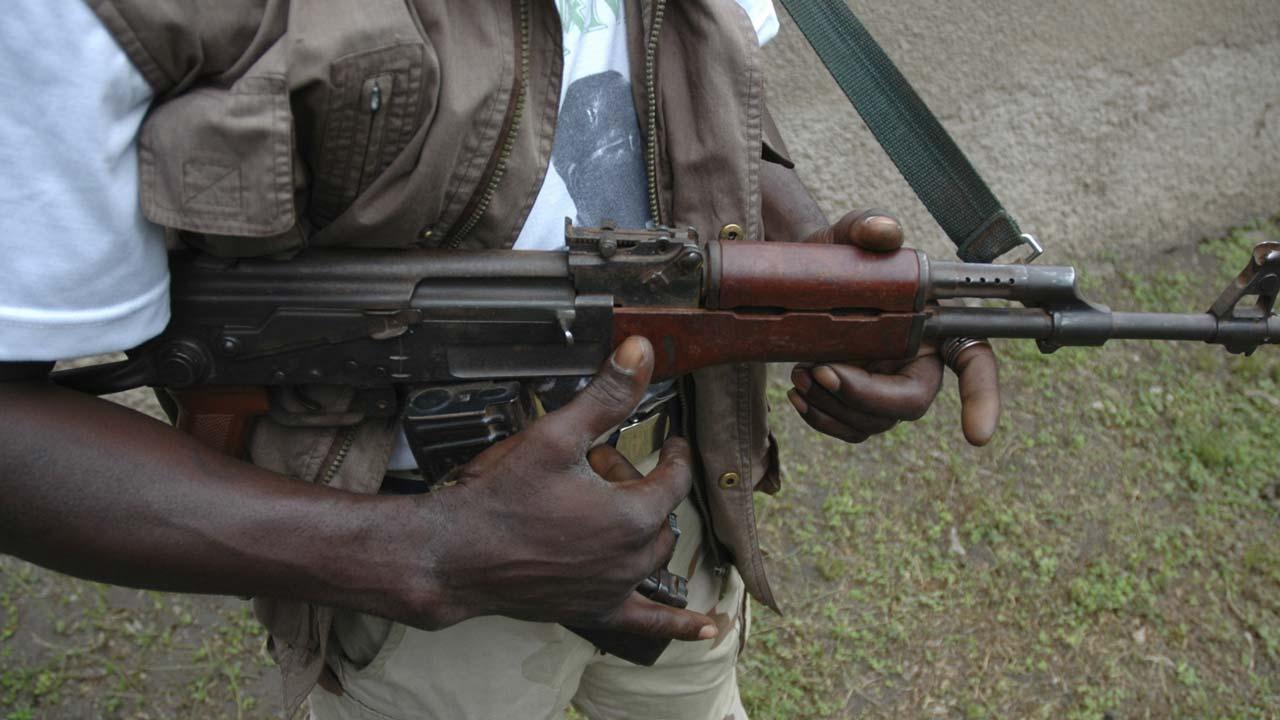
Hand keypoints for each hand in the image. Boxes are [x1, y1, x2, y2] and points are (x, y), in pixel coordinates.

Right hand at [409, 337, 716, 640]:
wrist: (455, 555)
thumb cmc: (501, 497)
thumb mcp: (556, 434)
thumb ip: (606, 395)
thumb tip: (640, 350)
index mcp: (632, 514)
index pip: (673, 478)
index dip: (673, 454)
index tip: (671, 442)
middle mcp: (631, 557)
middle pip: (660, 515)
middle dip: (640, 487)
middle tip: (601, 468)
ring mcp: (613, 588)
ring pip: (654, 556)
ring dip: (644, 531)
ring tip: (608, 508)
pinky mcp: (592, 610)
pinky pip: (646, 624)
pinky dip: (677, 627)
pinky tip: (706, 632)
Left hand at [787, 210, 1000, 445]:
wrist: (800, 279)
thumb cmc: (838, 256)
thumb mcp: (847, 234)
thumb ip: (867, 225)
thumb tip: (884, 231)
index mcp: (935, 326)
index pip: (975, 363)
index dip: (983, 398)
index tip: (976, 435)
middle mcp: (919, 363)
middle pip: (910, 403)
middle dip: (864, 396)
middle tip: (820, 370)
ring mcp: (888, 389)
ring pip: (873, 422)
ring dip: (833, 405)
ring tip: (800, 372)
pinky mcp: (858, 405)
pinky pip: (848, 429)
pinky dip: (821, 418)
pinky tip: (797, 394)